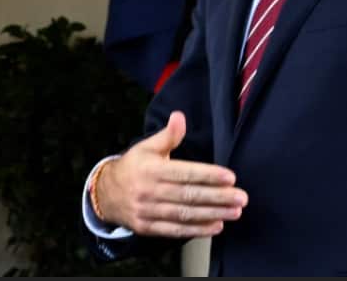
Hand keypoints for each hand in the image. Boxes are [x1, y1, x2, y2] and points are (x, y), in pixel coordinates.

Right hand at [95, 111, 246, 236]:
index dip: (208, 175)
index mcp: (152, 170)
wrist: (104, 194)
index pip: (185, 173)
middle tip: (241, 198)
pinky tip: (216, 226)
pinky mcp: (147, 228)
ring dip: (212, 214)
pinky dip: (196, 230)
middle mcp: (150, 192)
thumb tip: (180, 116)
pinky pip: (174, 230)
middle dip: (217, 198)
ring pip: (184, 214)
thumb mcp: (147, 147)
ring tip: (235, 212)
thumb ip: (168, 135)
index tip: (230, 177)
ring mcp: (148, 212)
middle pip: (189, 196)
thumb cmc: (133, 166)